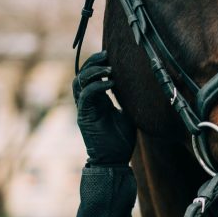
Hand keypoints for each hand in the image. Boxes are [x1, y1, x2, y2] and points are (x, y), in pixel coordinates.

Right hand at [73, 50, 136, 165]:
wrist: (113, 161)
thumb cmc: (120, 140)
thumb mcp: (127, 114)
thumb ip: (126, 100)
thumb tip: (138, 85)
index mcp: (96, 100)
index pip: (90, 75)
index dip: (97, 63)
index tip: (111, 55)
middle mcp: (87, 102)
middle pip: (81, 74)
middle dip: (93, 62)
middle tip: (107, 55)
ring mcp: (84, 109)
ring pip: (79, 82)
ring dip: (93, 72)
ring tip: (109, 68)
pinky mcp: (84, 117)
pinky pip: (86, 96)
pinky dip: (96, 86)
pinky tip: (111, 83)